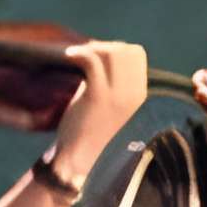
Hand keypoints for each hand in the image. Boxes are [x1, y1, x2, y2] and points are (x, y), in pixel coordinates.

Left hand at [51, 38, 149, 169]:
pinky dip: (79, 53)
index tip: (97, 55)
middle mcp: (133, 94)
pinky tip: (68, 56)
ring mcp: (117, 95)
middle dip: (104, 45)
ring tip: (75, 56)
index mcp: (139, 96)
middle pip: (125, 50)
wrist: (80, 161)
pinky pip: (92, 62)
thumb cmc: (90, 134)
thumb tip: (101, 59)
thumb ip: (111, 86)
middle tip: (85, 54)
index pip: (136, 55)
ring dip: (91, 48)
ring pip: (111, 53)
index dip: (116, 48)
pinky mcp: (97, 97)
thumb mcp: (109, 108)